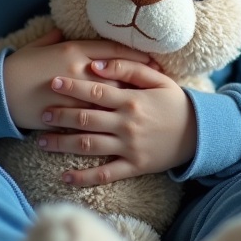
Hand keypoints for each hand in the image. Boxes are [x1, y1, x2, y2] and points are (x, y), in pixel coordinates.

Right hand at [2, 30, 159, 130]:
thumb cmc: (17, 67)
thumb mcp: (36, 47)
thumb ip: (53, 39)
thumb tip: (61, 31)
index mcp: (73, 51)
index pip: (112, 51)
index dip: (135, 55)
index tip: (152, 59)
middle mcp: (77, 71)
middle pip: (118, 75)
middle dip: (139, 79)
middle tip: (158, 83)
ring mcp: (73, 95)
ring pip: (109, 98)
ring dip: (129, 101)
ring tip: (147, 105)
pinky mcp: (67, 115)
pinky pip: (93, 118)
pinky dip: (108, 121)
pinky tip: (122, 124)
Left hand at [36, 58, 197, 186]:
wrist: (200, 133)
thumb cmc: (175, 102)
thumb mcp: (157, 78)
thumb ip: (127, 68)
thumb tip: (95, 63)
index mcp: (131, 100)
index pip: (95, 91)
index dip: (71, 86)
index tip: (52, 82)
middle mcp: (127, 124)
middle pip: (86, 119)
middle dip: (60, 115)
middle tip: (40, 113)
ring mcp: (129, 147)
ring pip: (89, 146)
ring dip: (63, 144)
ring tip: (41, 141)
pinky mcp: (134, 167)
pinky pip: (105, 174)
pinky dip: (83, 177)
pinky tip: (64, 177)